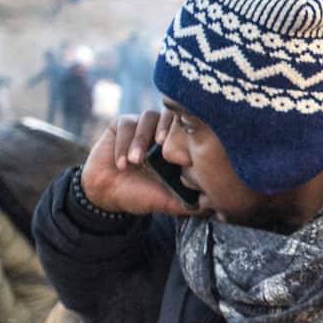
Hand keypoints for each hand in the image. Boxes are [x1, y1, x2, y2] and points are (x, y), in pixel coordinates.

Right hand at [79, 110, 199, 216]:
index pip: (190, 128)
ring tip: (136, 161)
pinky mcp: (121, 124)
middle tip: (160, 144)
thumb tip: (214, 207)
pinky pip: (126, 124)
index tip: (184, 154)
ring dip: (141, 139)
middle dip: (166, 128)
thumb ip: (189, 203)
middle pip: (171, 114)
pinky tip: (122, 164)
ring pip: (148, 118)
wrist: (108, 194)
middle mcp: (162, 131)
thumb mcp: (168, 201)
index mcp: (178, 146)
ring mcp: (142, 125)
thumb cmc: (141, 195)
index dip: (189, 133)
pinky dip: (124, 144)